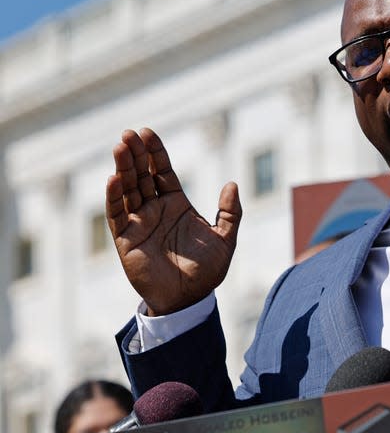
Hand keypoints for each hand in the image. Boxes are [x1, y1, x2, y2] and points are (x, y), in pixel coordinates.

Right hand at [105, 128, 241, 314]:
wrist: (189, 300)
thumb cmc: (207, 271)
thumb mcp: (225, 239)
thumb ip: (231, 212)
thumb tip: (232, 183)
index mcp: (177, 204)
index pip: (162, 171)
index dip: (155, 152)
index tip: (146, 132)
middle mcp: (155, 209)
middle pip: (142, 175)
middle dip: (135, 154)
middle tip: (128, 134)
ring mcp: (139, 223)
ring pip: (127, 189)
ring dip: (123, 168)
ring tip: (120, 147)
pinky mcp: (126, 239)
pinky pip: (117, 215)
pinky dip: (114, 198)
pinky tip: (113, 180)